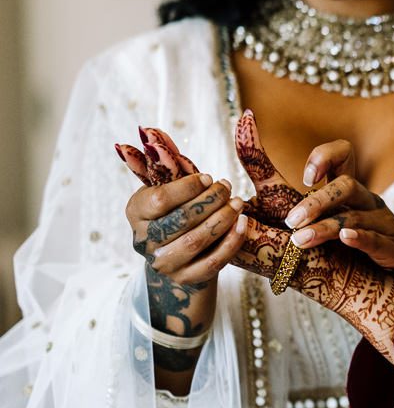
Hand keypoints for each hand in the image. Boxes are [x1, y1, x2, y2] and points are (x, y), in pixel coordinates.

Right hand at [117, 128, 247, 337]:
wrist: (183, 258)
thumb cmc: (180, 211)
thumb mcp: (172, 188)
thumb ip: (165, 163)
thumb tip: (149, 128)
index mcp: (136, 213)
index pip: (159, 200)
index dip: (186, 188)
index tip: (208, 177)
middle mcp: (144, 241)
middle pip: (180, 220)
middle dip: (209, 201)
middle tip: (228, 187)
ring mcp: (164, 263)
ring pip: (196, 241)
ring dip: (222, 219)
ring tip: (238, 203)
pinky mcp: (187, 279)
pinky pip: (212, 262)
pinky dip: (231, 241)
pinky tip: (243, 224)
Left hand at [230, 111, 393, 362]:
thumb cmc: (358, 243)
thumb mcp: (329, 220)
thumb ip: (295, 211)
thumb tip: (242, 207)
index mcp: (350, 190)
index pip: (344, 154)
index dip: (326, 156)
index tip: (304, 176)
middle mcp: (367, 200)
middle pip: (346, 185)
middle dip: (316, 201)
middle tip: (290, 221)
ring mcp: (383, 222)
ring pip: (356, 216)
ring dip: (325, 226)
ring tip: (300, 241)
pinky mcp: (392, 246)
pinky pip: (377, 238)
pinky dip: (361, 237)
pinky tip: (345, 239)